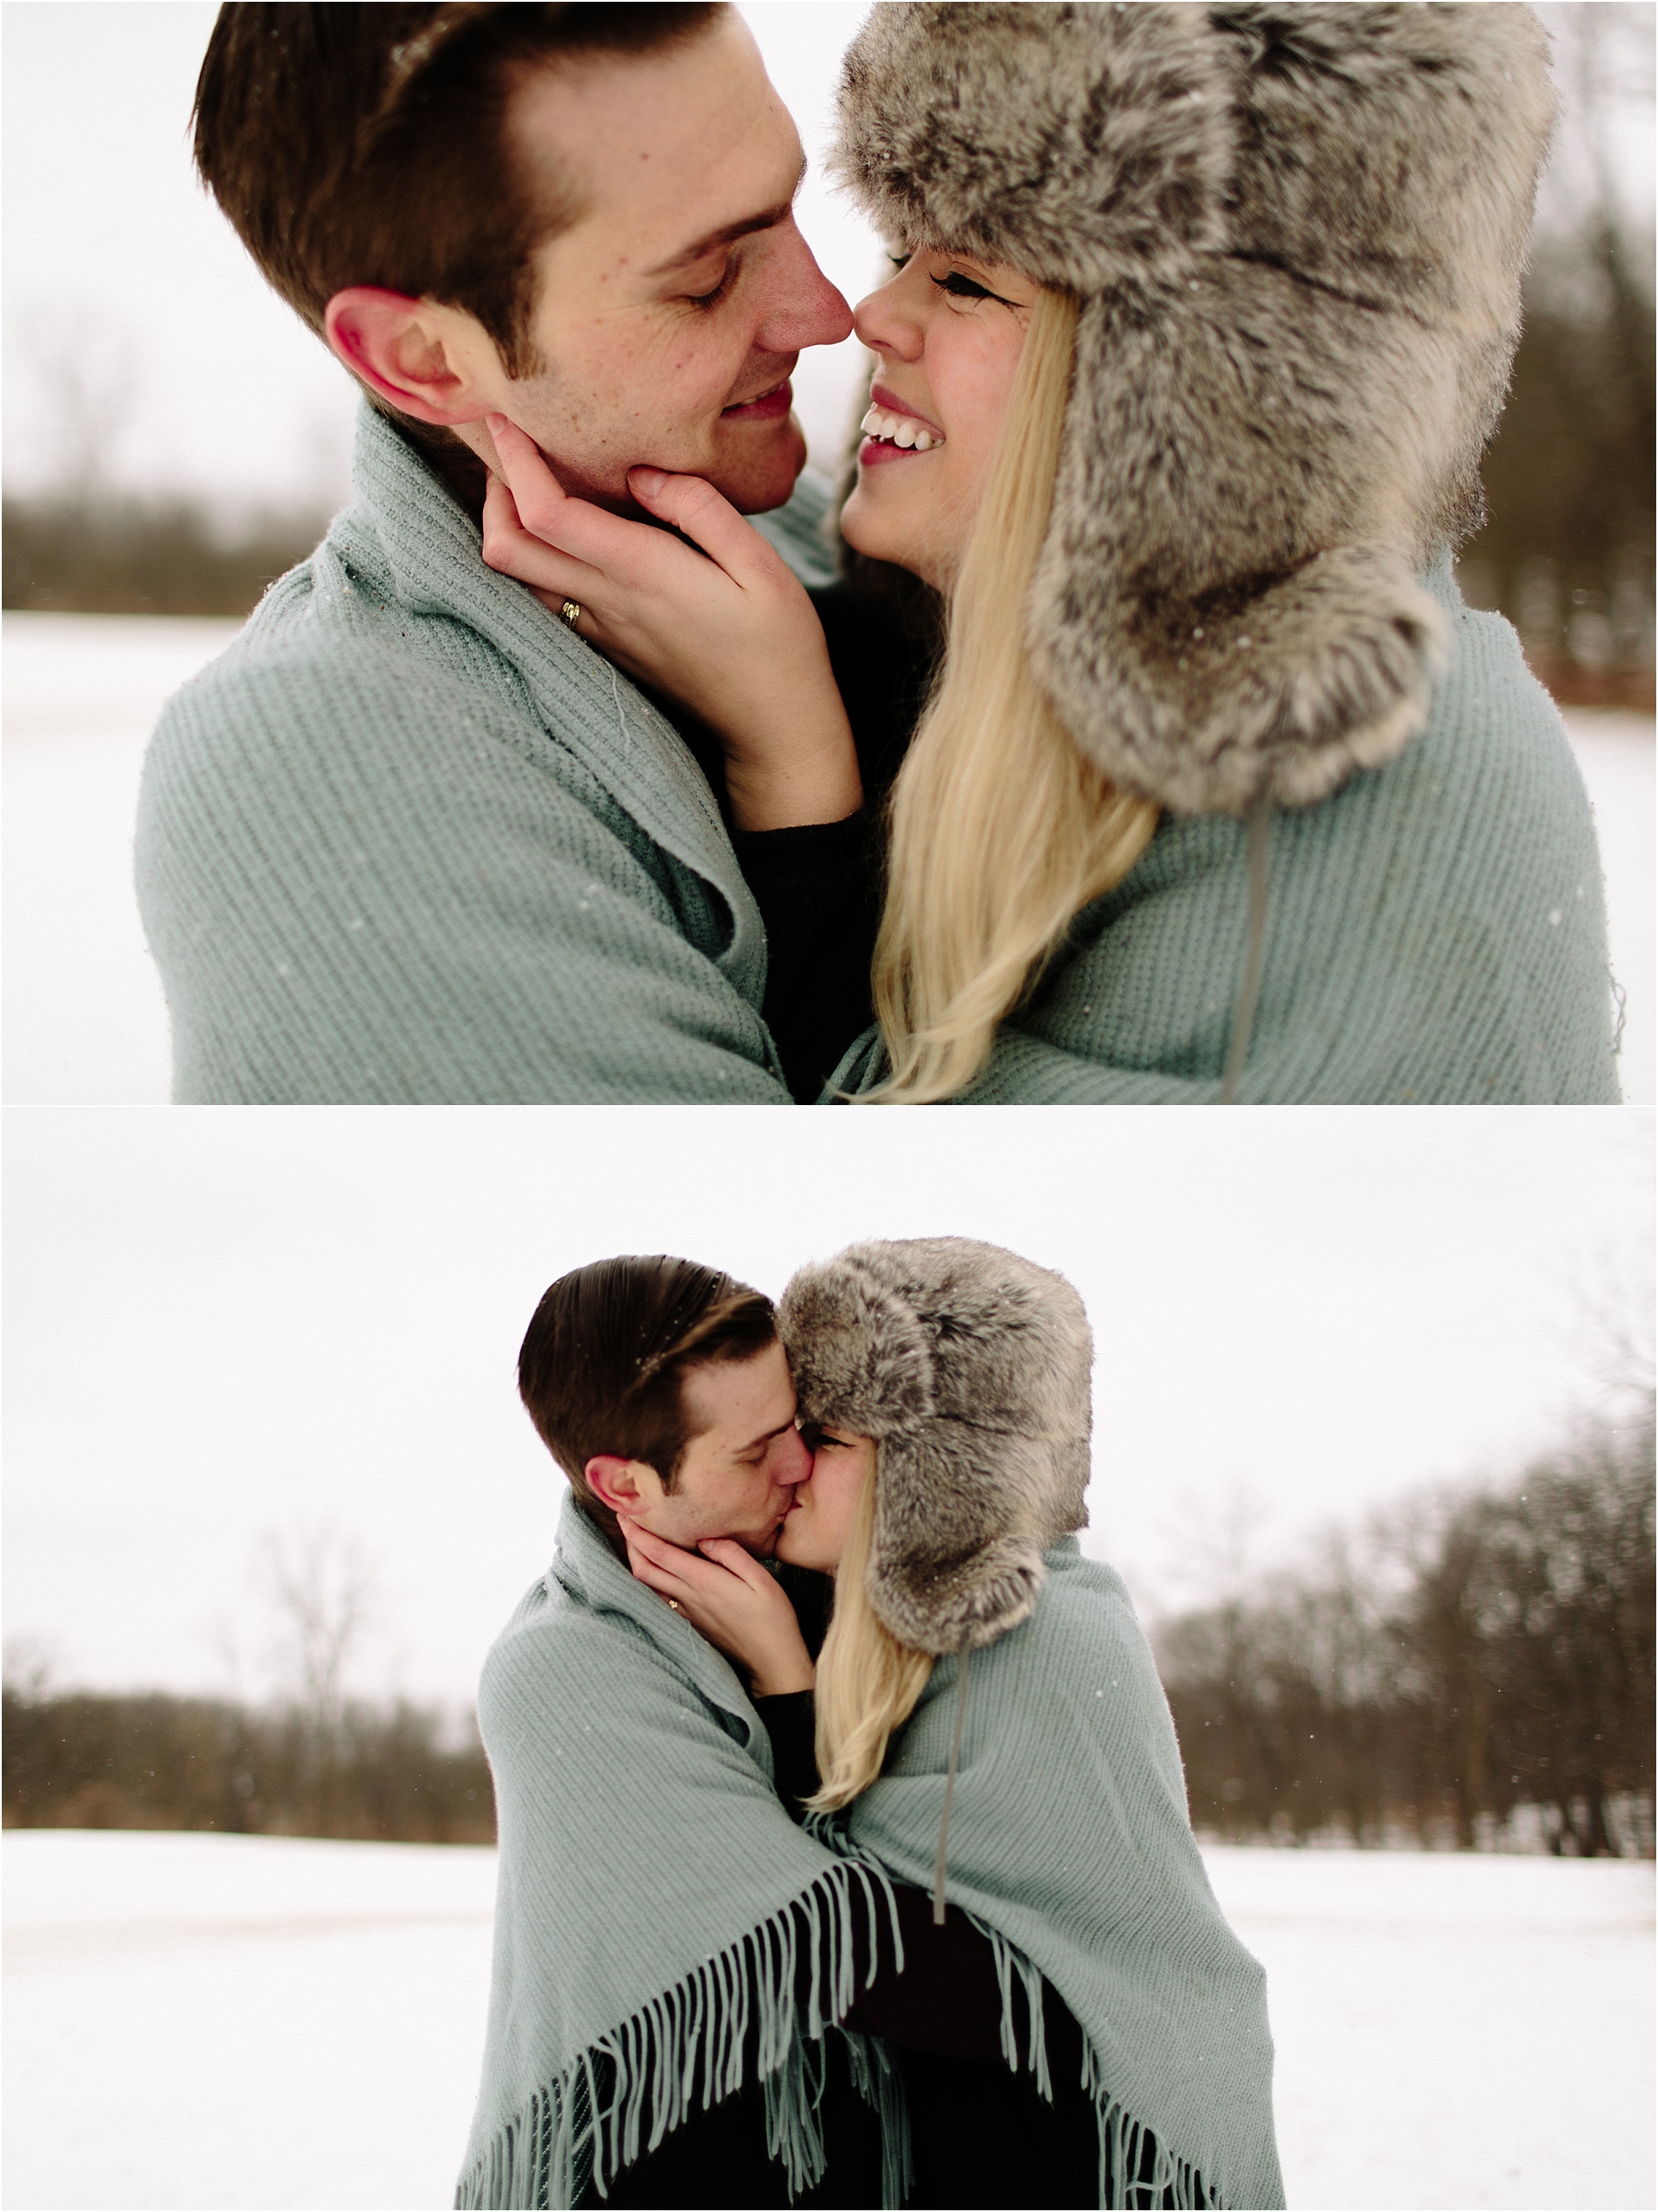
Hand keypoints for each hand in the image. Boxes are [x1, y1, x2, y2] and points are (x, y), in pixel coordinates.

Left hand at [480, 416, 861, 832]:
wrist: (773, 729)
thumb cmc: (778, 644)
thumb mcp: (761, 564)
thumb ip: (700, 509)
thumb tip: (640, 472)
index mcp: (643, 574)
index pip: (548, 514)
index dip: (516, 463)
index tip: (506, 420)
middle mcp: (608, 603)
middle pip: (507, 550)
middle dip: (493, 490)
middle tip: (508, 448)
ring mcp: (601, 630)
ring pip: (518, 578)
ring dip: (507, 526)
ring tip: (527, 482)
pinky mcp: (606, 646)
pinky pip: (546, 598)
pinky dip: (534, 557)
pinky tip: (559, 533)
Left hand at [622, 1521, 814, 1695]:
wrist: (772, 1662)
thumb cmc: (772, 1618)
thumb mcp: (762, 1578)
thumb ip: (732, 1554)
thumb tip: (705, 1539)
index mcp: (705, 1582)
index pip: (660, 1554)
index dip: (638, 1534)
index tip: (625, 1514)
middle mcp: (689, 1598)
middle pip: (645, 1571)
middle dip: (630, 1545)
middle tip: (627, 1523)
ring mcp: (688, 1613)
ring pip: (649, 1587)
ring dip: (639, 1563)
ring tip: (638, 1543)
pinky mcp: (691, 1624)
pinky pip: (661, 1600)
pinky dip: (652, 1581)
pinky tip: (659, 1571)